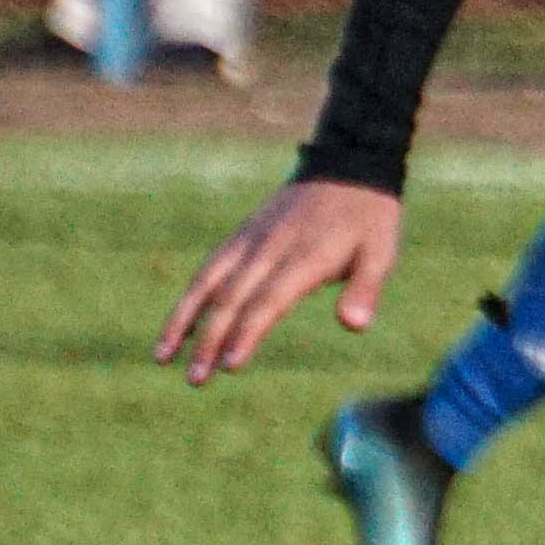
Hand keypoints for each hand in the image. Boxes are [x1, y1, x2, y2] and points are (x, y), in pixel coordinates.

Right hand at [156, 176, 402, 384]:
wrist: (348, 164)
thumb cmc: (369, 218)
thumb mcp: (381, 252)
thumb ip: (366, 289)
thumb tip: (354, 326)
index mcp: (306, 256)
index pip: (269, 300)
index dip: (248, 332)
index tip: (230, 365)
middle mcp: (270, 248)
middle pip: (232, 298)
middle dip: (209, 340)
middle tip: (195, 380)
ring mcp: (251, 240)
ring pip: (208, 282)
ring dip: (183, 320)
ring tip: (162, 357)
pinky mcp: (242, 235)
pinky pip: (210, 268)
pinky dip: (190, 298)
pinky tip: (178, 327)